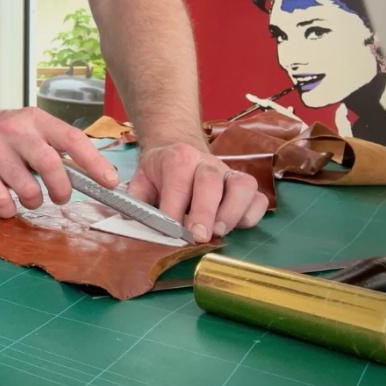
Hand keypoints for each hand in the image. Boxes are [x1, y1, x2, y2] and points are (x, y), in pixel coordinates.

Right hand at [0, 107, 120, 217]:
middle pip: (51, 166)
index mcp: (34, 119)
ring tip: (27, 195)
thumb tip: (88, 174)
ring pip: (28, 190)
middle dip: (62, 190)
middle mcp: (15, 131)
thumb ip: (52, 146)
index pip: (71, 138)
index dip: (94, 162)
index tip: (110, 181)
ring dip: (33, 201)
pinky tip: (6, 201)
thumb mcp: (25, 127)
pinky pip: (3, 202)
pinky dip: (9, 209)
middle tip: (60, 197)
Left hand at [129, 143, 268, 242]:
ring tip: (219, 233)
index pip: (177, 181)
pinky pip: (258, 198)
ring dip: (232, 212)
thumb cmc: (159, 172)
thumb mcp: (141, 180)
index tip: (171, 231)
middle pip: (210, 182)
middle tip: (198, 236)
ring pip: (241, 186)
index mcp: (178, 158)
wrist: (178, 149)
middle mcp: (206, 162)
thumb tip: (128, 223)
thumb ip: (135, 200)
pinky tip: (237, 226)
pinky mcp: (244, 185)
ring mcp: (228, 173)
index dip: (174, 207)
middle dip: (204, 211)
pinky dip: (251, 214)